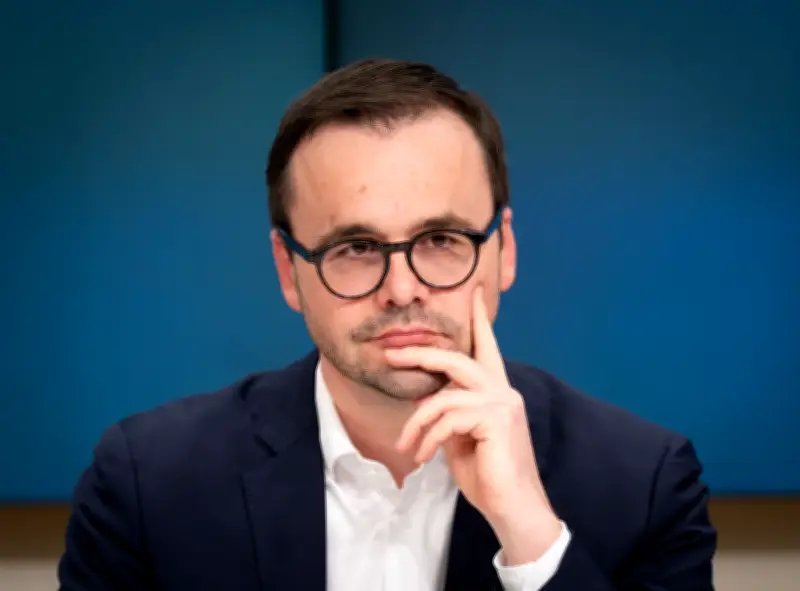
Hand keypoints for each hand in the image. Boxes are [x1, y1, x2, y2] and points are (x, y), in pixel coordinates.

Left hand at [385, 287, 561, 564]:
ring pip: (445, 396)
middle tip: (392, 355)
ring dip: (418, 422)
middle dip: (422, 354)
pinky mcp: (497, 421)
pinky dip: (429, 438)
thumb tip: (426, 401)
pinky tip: (424, 457)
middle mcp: (504, 391)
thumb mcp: (460, 438)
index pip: (487, 348)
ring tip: (408, 446)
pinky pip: (448, 419)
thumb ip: (450, 413)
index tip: (473, 293)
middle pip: (458, 359)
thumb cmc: (487, 475)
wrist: (512, 509)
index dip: (480, 320)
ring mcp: (502, 404)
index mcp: (497, 391)